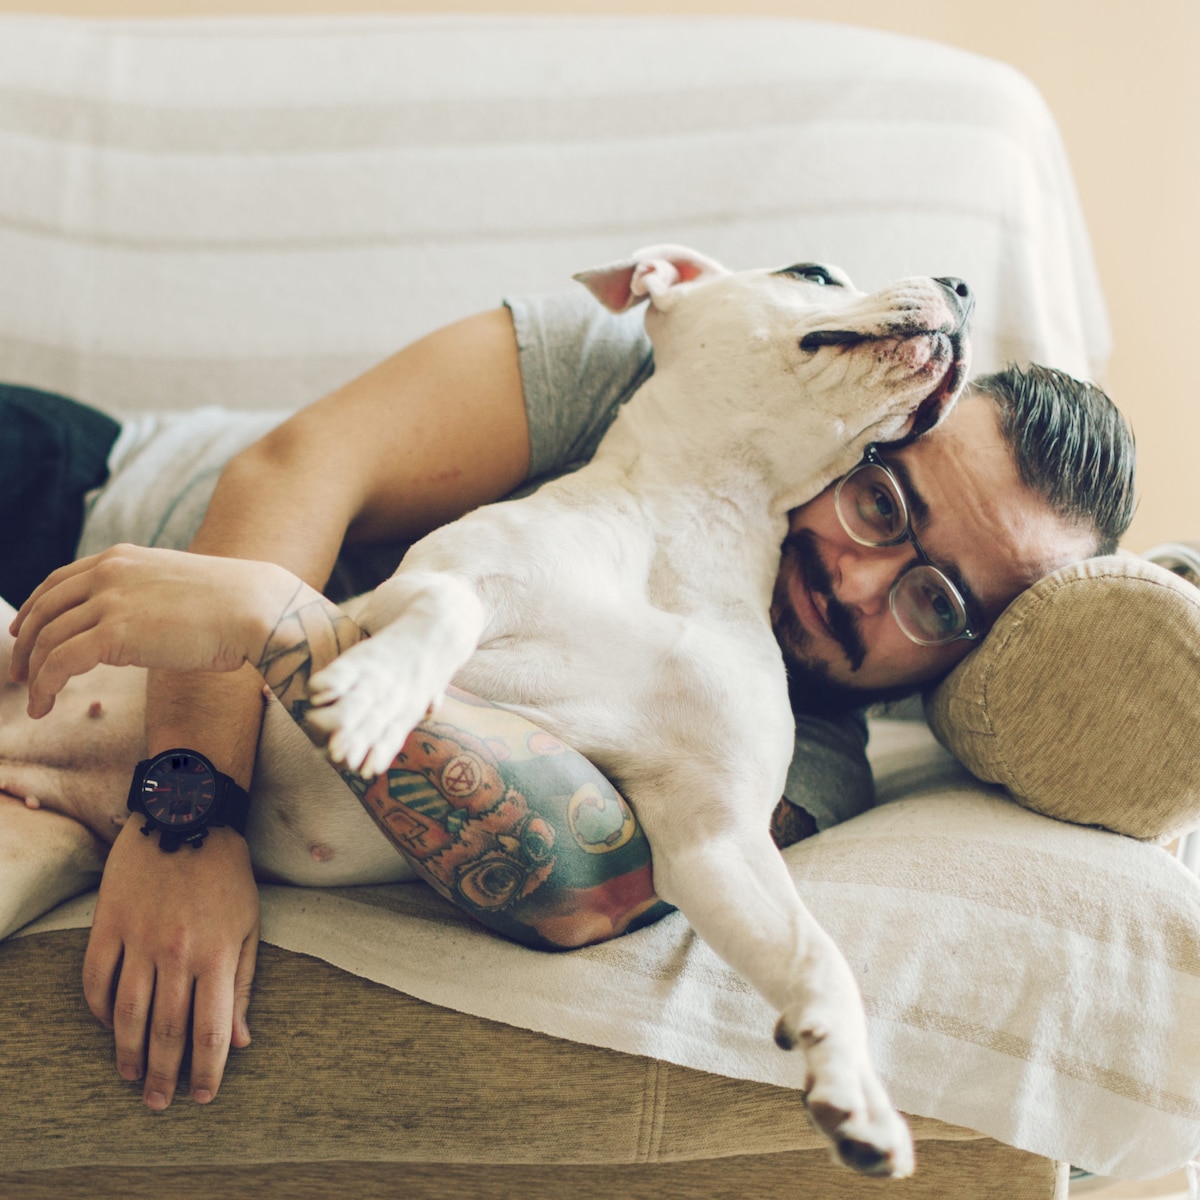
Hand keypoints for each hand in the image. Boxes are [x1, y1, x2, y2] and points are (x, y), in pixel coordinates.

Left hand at [9, 544, 298, 716]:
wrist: (257, 608)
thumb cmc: (235, 605)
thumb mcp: (180, 587)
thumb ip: (148, 599)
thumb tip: (142, 627)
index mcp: (123, 558)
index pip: (60, 581)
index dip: (37, 609)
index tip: (28, 634)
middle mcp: (109, 573)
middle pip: (45, 609)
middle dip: (27, 643)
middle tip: (22, 672)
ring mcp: (109, 601)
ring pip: (47, 639)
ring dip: (35, 672)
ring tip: (35, 698)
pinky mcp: (114, 634)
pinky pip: (60, 663)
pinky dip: (46, 687)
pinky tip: (46, 706)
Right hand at [83, 819, 259, 1108]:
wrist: (188, 816)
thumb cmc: (227, 873)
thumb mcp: (248, 925)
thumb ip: (243, 984)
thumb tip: (240, 1041)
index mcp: (217, 954)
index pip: (212, 1032)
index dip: (208, 1071)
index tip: (203, 1096)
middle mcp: (176, 953)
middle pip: (164, 1032)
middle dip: (162, 1075)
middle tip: (157, 1103)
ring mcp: (138, 938)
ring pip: (126, 1014)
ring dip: (126, 1053)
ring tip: (130, 1076)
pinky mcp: (107, 924)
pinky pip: (95, 980)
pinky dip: (100, 1010)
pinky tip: (109, 1026)